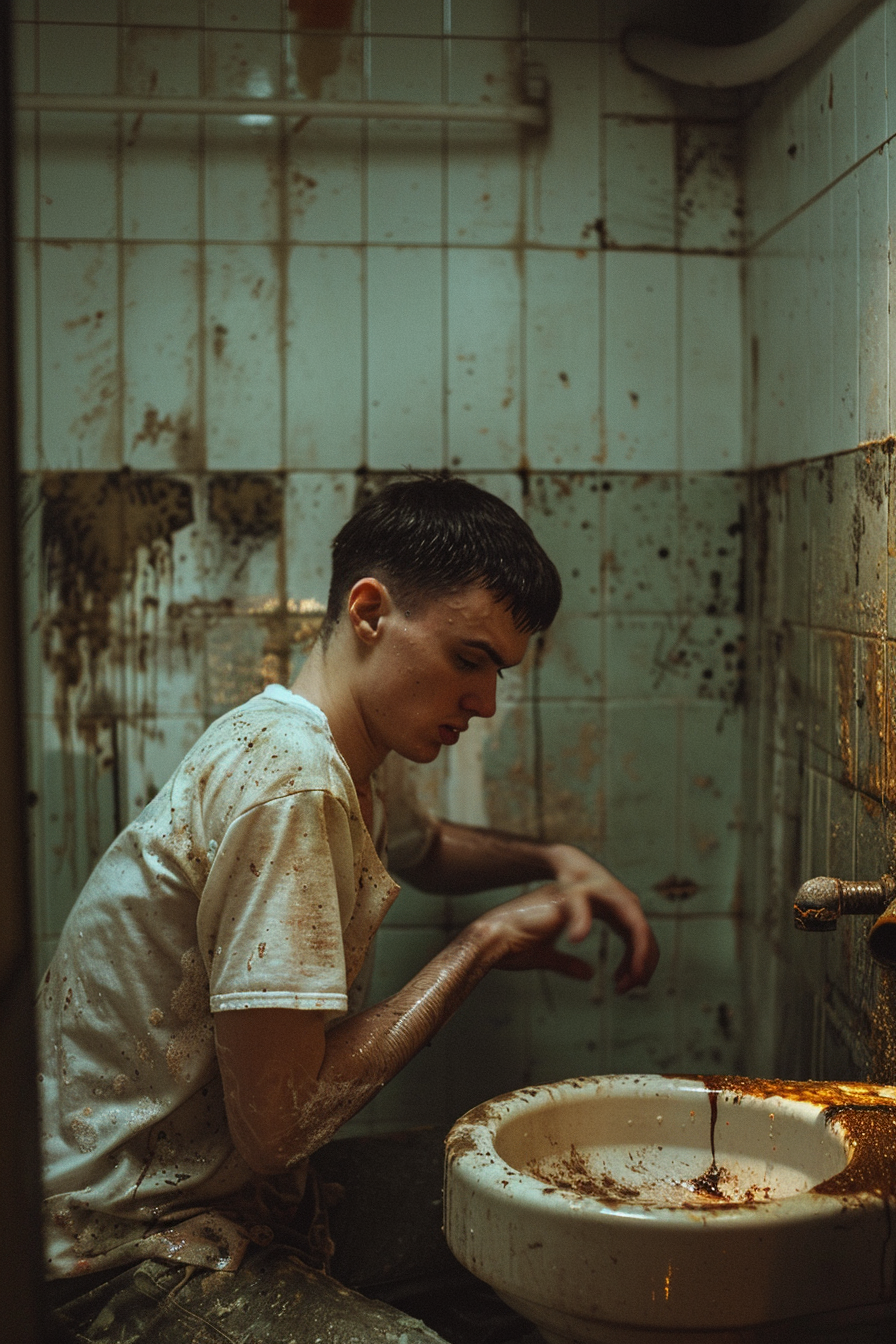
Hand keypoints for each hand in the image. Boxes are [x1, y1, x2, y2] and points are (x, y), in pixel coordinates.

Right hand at [474, 847, 658, 992]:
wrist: (489, 940)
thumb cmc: (509, 947)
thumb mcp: (545, 958)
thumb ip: (568, 963)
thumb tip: (588, 973)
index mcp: (577, 908)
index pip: (621, 926)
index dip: (631, 954)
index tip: (631, 982)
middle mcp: (583, 898)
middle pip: (632, 921)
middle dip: (644, 954)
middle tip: (642, 983)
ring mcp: (580, 896)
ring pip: (631, 918)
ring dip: (641, 951)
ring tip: (637, 980)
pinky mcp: (573, 902)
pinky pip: (614, 920)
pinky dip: (626, 946)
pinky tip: (619, 974)